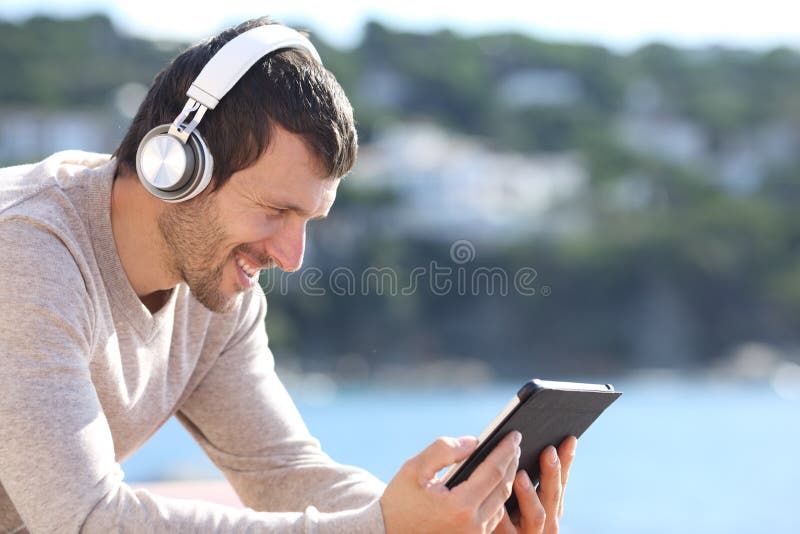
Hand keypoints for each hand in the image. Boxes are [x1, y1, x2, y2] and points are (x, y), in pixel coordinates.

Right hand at [381, 431, 521, 532]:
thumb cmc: (399, 502)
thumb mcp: (414, 469)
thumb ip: (443, 450)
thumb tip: (473, 442)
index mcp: (460, 506)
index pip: (493, 471)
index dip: (506, 451)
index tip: (514, 435)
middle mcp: (473, 526)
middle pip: (503, 488)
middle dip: (511, 463)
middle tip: (515, 444)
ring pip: (502, 504)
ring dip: (508, 480)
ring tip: (509, 460)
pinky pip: (493, 518)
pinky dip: (499, 498)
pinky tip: (497, 482)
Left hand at [494, 436, 577, 533]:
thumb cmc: (508, 521)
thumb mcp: (525, 502)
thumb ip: (526, 479)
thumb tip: (527, 445)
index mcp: (551, 510)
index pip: (561, 482)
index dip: (566, 462)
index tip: (569, 439)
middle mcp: (546, 524)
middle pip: (552, 497)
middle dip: (552, 473)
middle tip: (548, 450)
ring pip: (536, 515)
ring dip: (530, 495)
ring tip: (521, 475)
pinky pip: (505, 527)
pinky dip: (503, 513)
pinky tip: (497, 499)